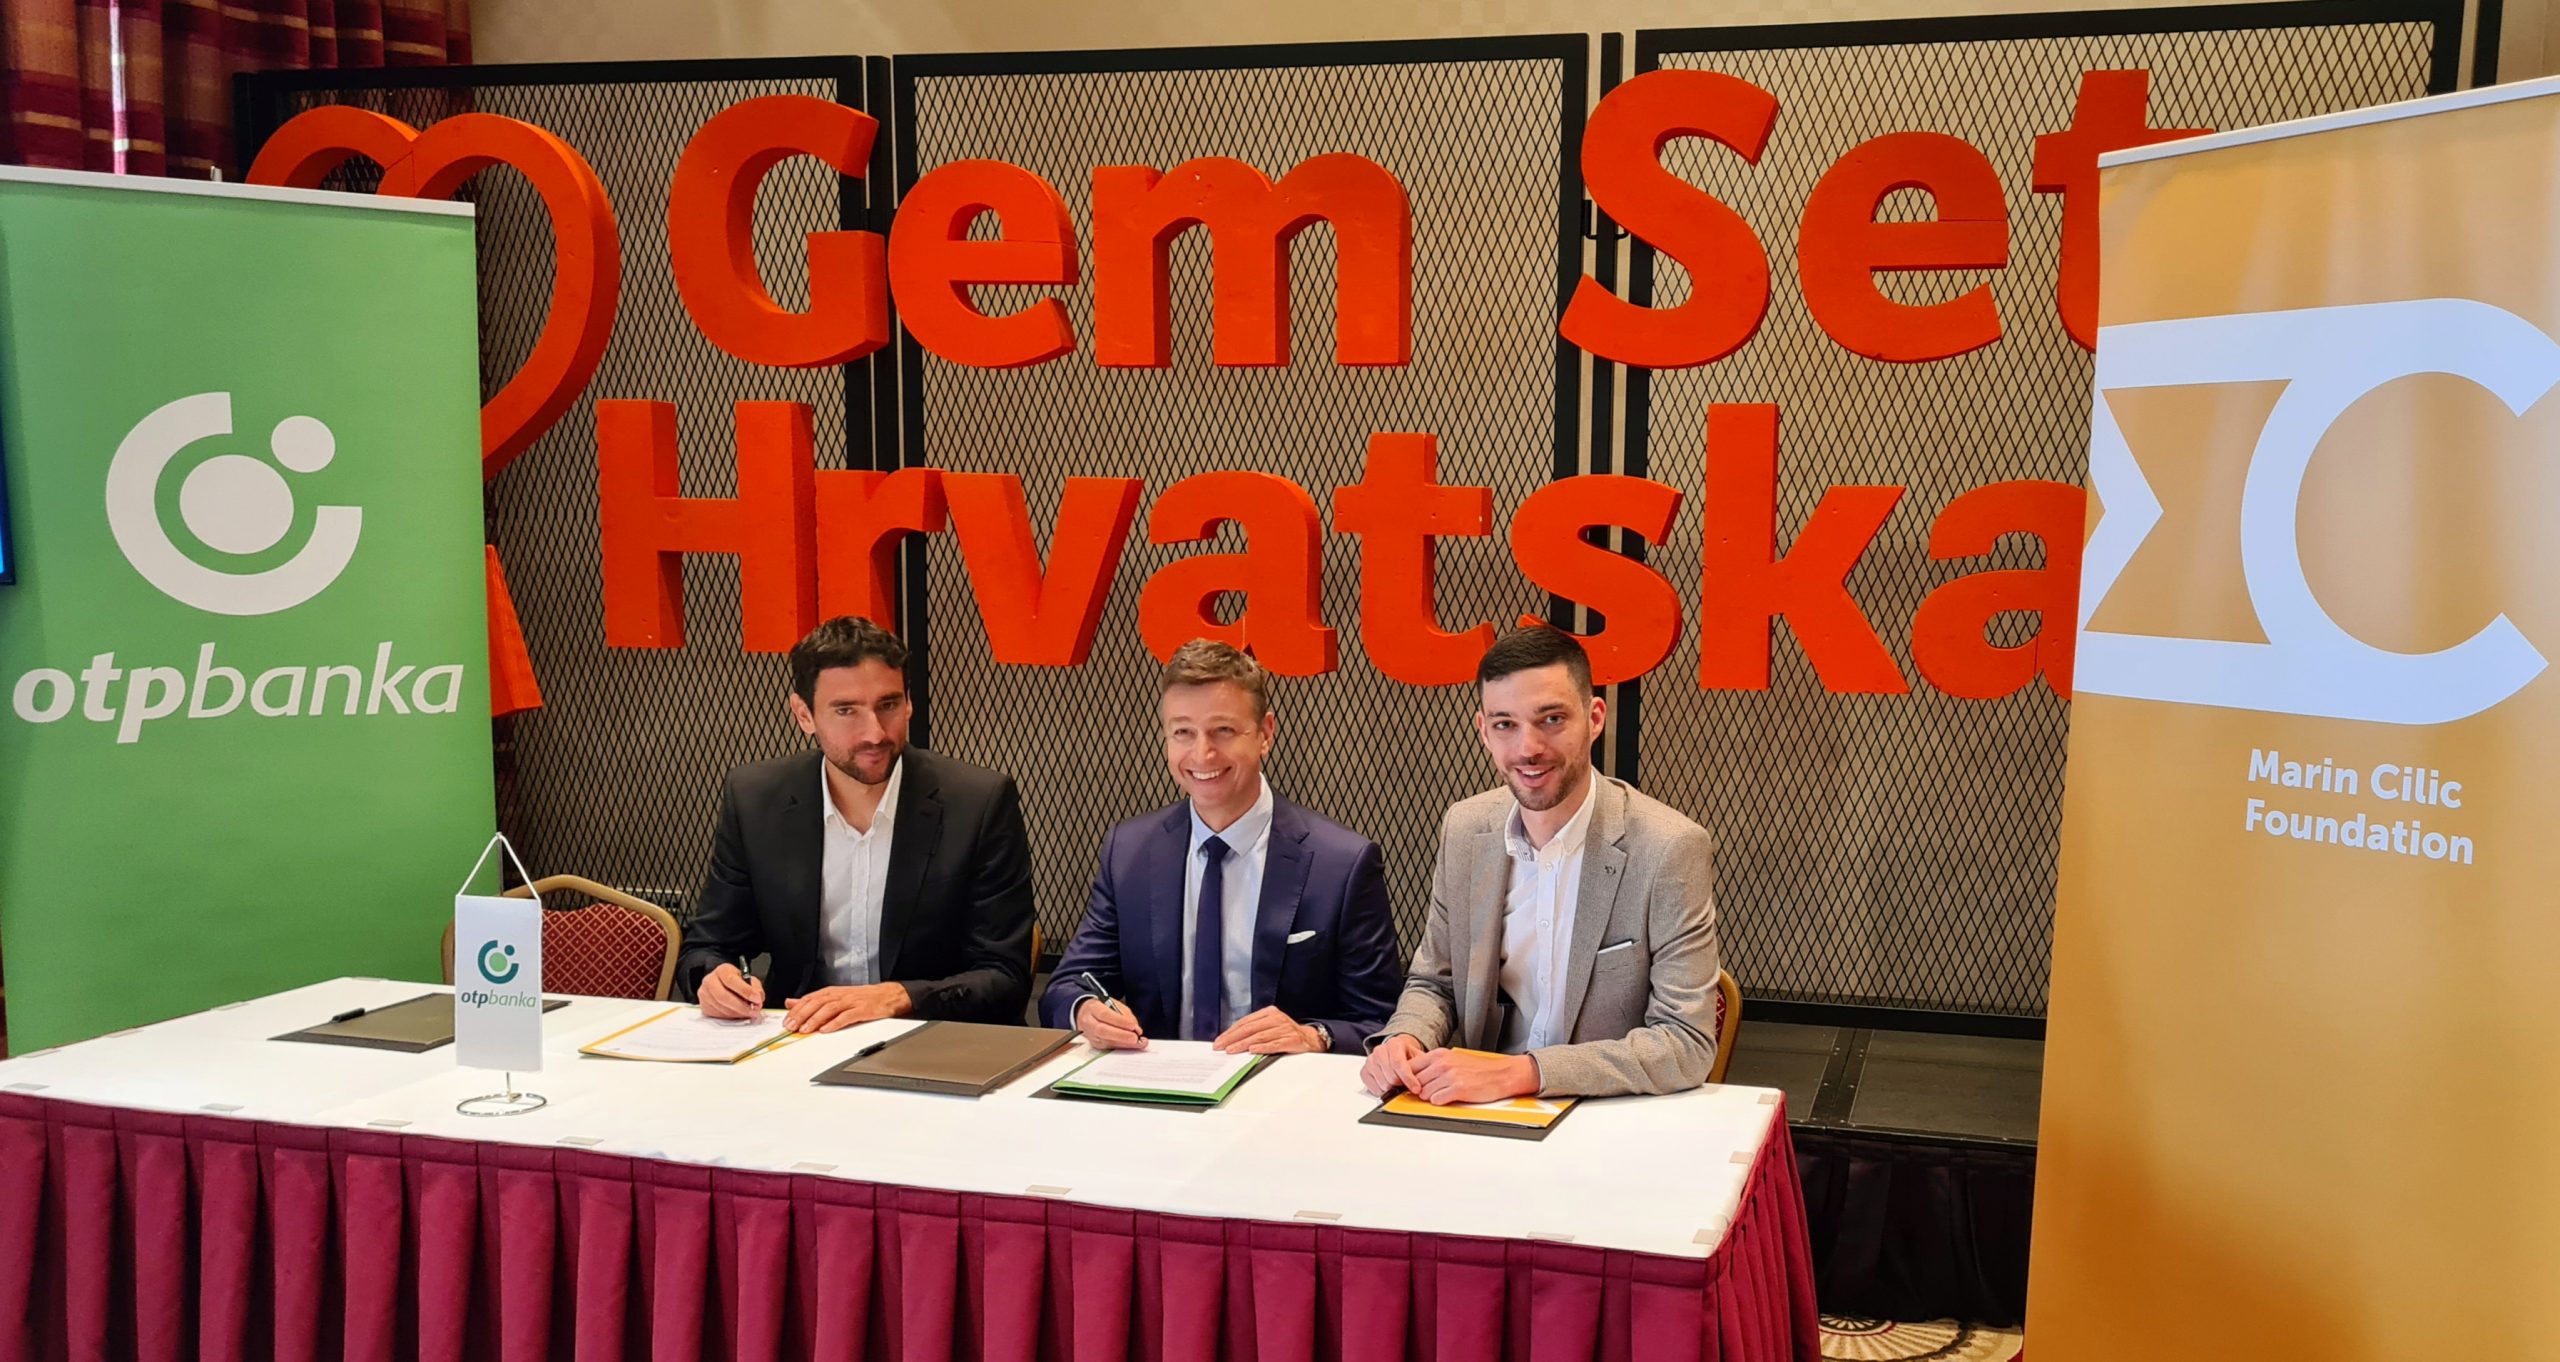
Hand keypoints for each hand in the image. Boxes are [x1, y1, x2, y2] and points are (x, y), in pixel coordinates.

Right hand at [698, 963, 764, 1018]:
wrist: (722, 984)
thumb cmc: (736, 982)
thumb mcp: (748, 979)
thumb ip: (755, 987)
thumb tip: (758, 998)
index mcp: (722, 971)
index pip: (732, 980)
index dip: (745, 991)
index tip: (756, 999)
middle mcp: (710, 981)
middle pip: (724, 996)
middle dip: (741, 1006)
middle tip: (754, 1011)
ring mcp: (705, 995)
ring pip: (721, 1008)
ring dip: (738, 1013)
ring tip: (749, 1013)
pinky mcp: (704, 1007)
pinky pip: (718, 1015)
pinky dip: (731, 1017)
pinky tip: (739, 1014)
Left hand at [782, 983, 912, 1033]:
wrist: (888, 995)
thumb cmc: (861, 998)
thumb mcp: (835, 996)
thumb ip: (812, 1001)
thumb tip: (790, 1003)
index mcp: (832, 992)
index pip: (810, 999)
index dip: (797, 1010)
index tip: (786, 1021)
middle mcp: (840, 995)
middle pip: (817, 1003)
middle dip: (802, 1015)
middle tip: (791, 1027)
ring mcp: (852, 1002)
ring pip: (829, 1009)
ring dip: (816, 1019)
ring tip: (805, 1030)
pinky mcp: (863, 1010)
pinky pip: (847, 1016)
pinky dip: (835, 1023)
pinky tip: (826, 1029)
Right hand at [1075, 996, 1147, 1049]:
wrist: (1086, 1013)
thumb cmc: (1103, 1008)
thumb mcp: (1114, 1005)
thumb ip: (1125, 1016)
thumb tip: (1136, 1029)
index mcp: (1093, 1007)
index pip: (1105, 1015)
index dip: (1119, 1021)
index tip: (1133, 1026)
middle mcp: (1088, 1022)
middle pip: (1102, 1030)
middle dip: (1121, 1035)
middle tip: (1135, 1038)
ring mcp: (1090, 1035)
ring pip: (1105, 1041)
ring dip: (1123, 1043)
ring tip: (1138, 1043)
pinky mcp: (1094, 1044)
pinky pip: (1108, 1047)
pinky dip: (1121, 1047)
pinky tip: (1131, 1046)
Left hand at [1213, 1006, 1321, 1054]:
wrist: (1311, 1038)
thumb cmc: (1286, 1033)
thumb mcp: (1270, 1026)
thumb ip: (1254, 1030)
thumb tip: (1231, 1040)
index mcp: (1269, 1013)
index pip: (1245, 1022)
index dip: (1230, 1032)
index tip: (1219, 1041)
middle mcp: (1276, 1018)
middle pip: (1250, 1028)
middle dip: (1232, 1038)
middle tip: (1221, 1047)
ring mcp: (1285, 1029)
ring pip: (1259, 1036)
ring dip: (1243, 1045)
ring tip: (1231, 1050)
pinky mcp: (1292, 1040)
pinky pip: (1274, 1044)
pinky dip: (1262, 1048)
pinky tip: (1252, 1050)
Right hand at [1359, 1033, 1424, 1096]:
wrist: (1398, 1055)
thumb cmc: (1409, 1058)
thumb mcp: (1420, 1058)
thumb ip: (1422, 1067)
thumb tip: (1424, 1081)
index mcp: (1394, 1043)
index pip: (1399, 1063)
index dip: (1408, 1078)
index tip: (1416, 1089)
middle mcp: (1380, 1050)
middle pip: (1391, 1076)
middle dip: (1401, 1084)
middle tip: (1407, 1085)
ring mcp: (1370, 1060)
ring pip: (1382, 1083)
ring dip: (1392, 1089)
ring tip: (1398, 1084)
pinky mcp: (1364, 1071)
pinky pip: (1373, 1088)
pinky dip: (1383, 1091)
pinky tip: (1389, 1086)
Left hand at [1408, 1048, 1539, 1105]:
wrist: (1502, 1074)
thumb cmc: (1479, 1069)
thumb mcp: (1454, 1059)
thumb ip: (1435, 1064)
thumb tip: (1417, 1075)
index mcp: (1440, 1054)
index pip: (1411, 1067)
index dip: (1410, 1079)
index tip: (1414, 1084)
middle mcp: (1443, 1063)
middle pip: (1416, 1082)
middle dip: (1421, 1090)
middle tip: (1433, 1091)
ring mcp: (1449, 1076)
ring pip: (1424, 1093)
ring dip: (1431, 1097)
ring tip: (1444, 1094)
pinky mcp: (1457, 1089)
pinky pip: (1436, 1100)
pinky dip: (1440, 1102)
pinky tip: (1450, 1098)